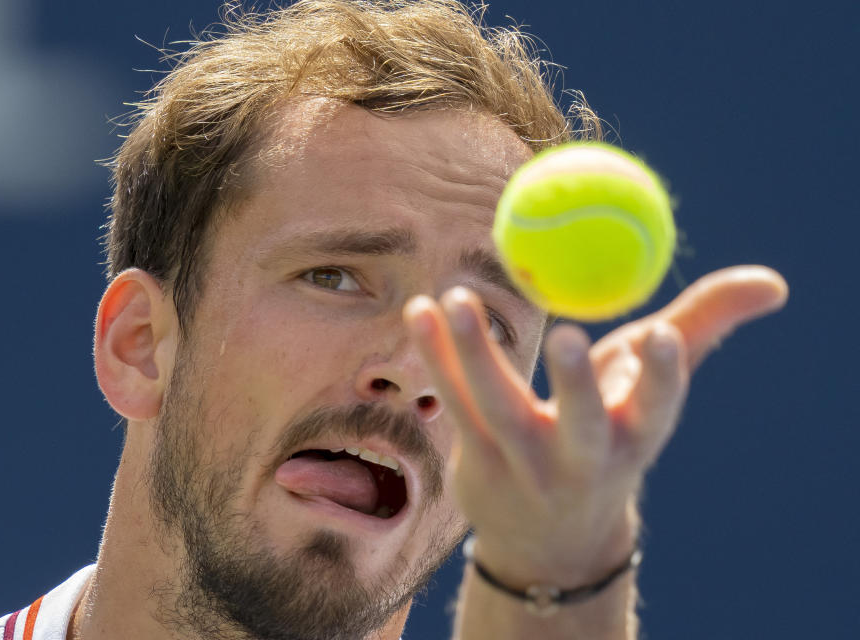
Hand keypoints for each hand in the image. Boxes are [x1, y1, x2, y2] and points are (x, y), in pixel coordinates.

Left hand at [403, 265, 787, 587]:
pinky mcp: (474, 462)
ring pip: (498, 408)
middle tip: (566, 333)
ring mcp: (523, 464)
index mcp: (634, 438)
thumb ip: (701, 328)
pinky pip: (453, 402)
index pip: (657, 411)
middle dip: (576, 386)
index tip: (662, 337)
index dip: (662, 379)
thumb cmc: (609, 436)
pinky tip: (419, 310)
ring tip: (457, 298)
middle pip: (579, 423)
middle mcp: (581, 459)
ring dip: (475, 354)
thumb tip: (773, 283)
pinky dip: (435, 355)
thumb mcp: (649, 389)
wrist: (550, 534)